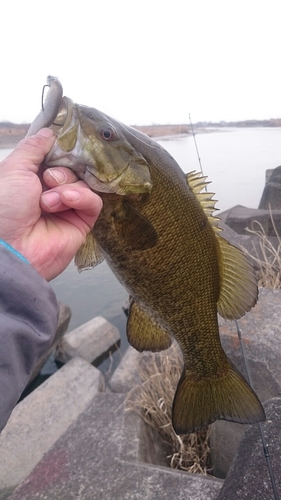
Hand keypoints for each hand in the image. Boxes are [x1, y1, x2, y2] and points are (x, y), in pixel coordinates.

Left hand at [0, 128, 101, 280]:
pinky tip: (65, 202)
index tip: (61, 145)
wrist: (10, 247)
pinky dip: (81, 197)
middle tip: (47, 179)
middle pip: (71, 169)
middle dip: (61, 171)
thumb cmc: (4, 208)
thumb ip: (33, 147)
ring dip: (67, 187)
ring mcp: (66, 209)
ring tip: (48, 201)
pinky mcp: (80, 223)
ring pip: (83, 183)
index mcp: (31, 180)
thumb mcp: (14, 168)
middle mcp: (49, 193)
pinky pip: (93, 202)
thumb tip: (49, 132)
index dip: (59, 151)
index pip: (55, 158)